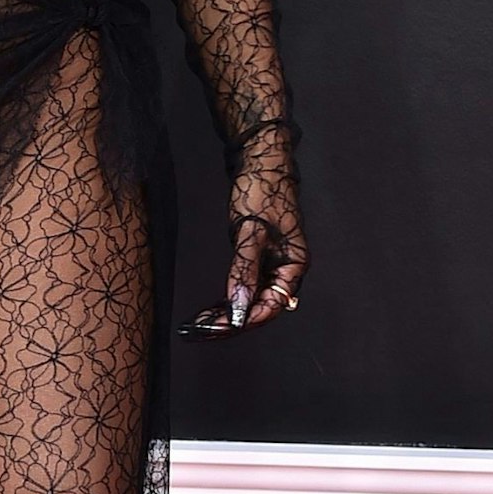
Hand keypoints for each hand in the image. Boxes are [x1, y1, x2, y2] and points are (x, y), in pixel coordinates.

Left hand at [184, 129, 308, 336]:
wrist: (260, 162)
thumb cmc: (261, 190)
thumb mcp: (251, 231)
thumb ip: (244, 269)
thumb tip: (237, 306)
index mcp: (293, 265)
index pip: (269, 306)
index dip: (243, 320)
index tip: (216, 328)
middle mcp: (286, 270)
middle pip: (259, 308)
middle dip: (230, 323)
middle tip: (199, 331)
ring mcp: (272, 266)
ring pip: (250, 301)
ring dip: (226, 315)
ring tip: (199, 325)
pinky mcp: (258, 260)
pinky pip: (244, 288)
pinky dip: (227, 300)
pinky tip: (209, 310)